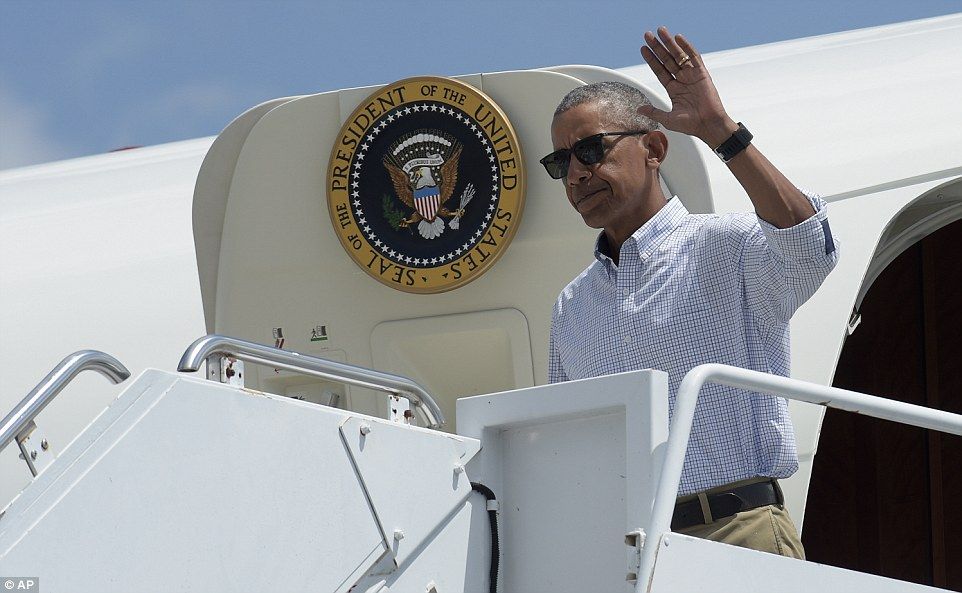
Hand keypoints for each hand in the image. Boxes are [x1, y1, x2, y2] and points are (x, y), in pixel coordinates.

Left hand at [639, 27, 736, 146]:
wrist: (708, 125)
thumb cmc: (691, 125)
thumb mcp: (667, 119)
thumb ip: (654, 112)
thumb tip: (639, 109)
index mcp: (674, 89)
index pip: (660, 70)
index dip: (651, 59)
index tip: (643, 49)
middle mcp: (682, 80)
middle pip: (667, 59)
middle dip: (657, 47)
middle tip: (647, 35)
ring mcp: (692, 75)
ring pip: (679, 55)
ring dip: (669, 43)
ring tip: (660, 31)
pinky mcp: (702, 74)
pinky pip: (694, 57)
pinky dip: (686, 47)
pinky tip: (678, 37)